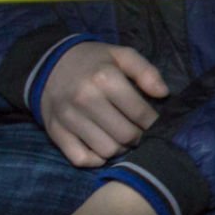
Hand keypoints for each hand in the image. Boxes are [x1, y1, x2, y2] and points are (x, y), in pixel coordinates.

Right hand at [39, 43, 167, 167]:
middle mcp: (85, 100)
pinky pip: (80, 159)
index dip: (154, 122)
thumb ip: (146, 71)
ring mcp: (68, 119)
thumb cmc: (94, 61)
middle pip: (125, 135)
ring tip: (124, 138)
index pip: (139, 112)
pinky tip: (104, 147)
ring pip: (106, 150)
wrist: (50, 66)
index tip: (156, 122)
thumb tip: (164, 94)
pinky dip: (96, 160)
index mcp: (105, 78)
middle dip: (140, 137)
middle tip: (141, 132)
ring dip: (121, 148)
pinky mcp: (55, 133)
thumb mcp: (122, 55)